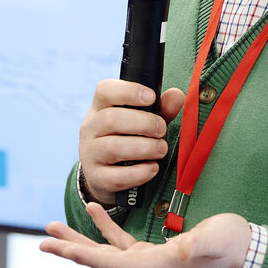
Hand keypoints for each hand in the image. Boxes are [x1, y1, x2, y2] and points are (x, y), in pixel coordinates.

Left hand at [41, 204, 251, 267]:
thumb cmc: (233, 249)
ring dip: (79, 239)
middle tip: (44, 240)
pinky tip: (93, 210)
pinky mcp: (154, 252)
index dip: (86, 255)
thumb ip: (199, 246)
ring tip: (54, 227)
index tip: (61, 248)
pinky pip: (121, 241)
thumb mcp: (217, 243)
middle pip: (100, 261)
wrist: (246, 257)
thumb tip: (183, 249)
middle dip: (71, 249)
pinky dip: (105, 226)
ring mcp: (148, 262)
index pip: (113, 264)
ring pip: (105, 252)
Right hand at [77, 80, 187, 204]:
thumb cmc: (128, 139)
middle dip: (143, 123)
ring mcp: (90, 153)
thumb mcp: (142, 121)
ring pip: (113, 148)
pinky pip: (117, 177)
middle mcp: (90, 128)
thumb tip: (176, 95)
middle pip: (111, 119)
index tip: (151, 97)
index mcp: (100, 107)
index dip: (129, 91)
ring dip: (144, 148)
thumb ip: (161, 109)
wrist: (105, 175)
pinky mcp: (97, 177)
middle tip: (161, 130)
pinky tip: (152, 168)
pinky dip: (139, 173)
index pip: (105, 90)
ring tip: (161, 149)